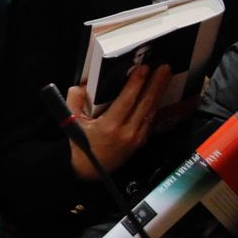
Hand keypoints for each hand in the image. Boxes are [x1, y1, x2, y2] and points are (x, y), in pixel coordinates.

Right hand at [67, 65, 171, 179]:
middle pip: (145, 104)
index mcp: (109, 126)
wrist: (88, 170)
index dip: (136, 83)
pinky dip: (154, 105)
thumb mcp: (71, 121)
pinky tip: (158, 94)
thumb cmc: (80, 144)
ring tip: (166, 76)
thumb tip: (83, 84)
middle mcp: (126, 132)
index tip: (144, 68)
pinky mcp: (139, 142)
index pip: (127, 100)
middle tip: (164, 67)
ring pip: (150, 111)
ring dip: (159, 92)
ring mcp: (135, 138)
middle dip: (156, 84)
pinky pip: (150, 120)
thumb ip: (75, 100)